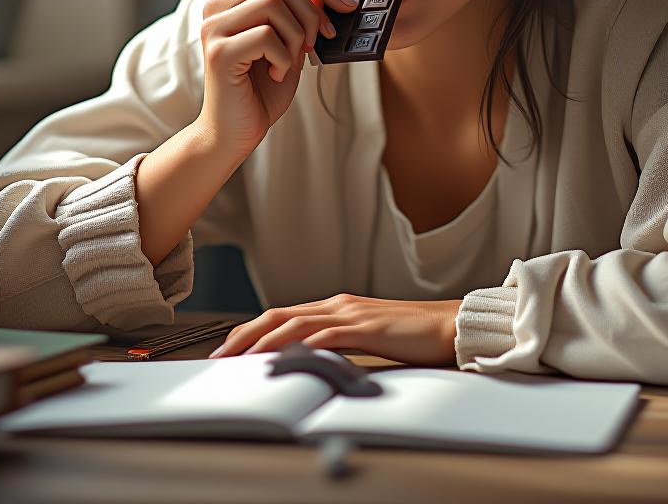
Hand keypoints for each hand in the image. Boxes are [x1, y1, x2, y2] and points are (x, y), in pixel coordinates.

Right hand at [195, 0, 357, 163]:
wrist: (235, 134)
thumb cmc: (262, 92)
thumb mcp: (290, 48)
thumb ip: (300, 19)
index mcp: (233, 4)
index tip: (346, 8)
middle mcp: (217, 10)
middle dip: (311, 14)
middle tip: (315, 44)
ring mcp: (214, 29)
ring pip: (274, 4)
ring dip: (296, 36)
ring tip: (290, 62)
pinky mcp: (219, 52)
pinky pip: (267, 36)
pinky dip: (284, 58)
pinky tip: (276, 75)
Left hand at [209, 293, 462, 365]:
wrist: (448, 325)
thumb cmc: (412, 335)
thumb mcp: (367, 339)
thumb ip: (339, 345)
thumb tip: (309, 363)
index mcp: (336, 306)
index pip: (282, 315)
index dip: (250, 330)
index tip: (228, 350)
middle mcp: (338, 305)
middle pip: (278, 315)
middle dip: (243, 335)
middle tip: (218, 356)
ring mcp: (351, 314)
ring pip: (295, 323)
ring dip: (262, 342)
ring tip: (239, 360)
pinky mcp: (366, 328)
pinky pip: (325, 336)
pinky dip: (301, 347)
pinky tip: (285, 359)